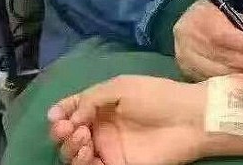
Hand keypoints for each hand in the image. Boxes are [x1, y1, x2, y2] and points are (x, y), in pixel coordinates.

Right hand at [48, 76, 206, 164]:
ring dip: (69, 148)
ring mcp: (109, 148)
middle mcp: (103, 127)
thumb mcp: (121, 87)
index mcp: (104, 104)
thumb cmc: (157, 96)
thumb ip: (92, 98)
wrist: (187, 118)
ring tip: (82, 138)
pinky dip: (81, 164)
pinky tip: (87, 152)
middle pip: (69, 135)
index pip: (74, 109)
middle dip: (62, 132)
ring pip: (75, 154)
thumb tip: (70, 117)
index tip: (55, 115)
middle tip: (69, 128)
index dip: (61, 112)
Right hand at [174, 0, 242, 80]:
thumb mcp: (233, 16)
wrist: (196, 27)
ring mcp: (185, 60)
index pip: (221, 35)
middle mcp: (185, 40)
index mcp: (196, 18)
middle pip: (220, 57)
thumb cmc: (220, 18)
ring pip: (218, 73)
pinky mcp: (188, 75)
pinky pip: (213, 84)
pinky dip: (233, 84)